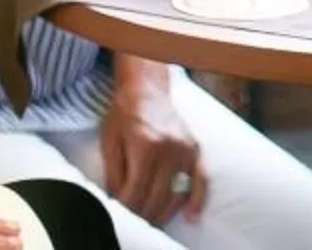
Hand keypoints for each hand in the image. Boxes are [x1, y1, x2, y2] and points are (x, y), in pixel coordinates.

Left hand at [100, 65, 204, 224]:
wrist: (146, 88)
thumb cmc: (124, 114)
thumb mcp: (110, 142)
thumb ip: (113, 174)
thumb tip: (116, 201)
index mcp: (145, 146)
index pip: (135, 192)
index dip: (125, 209)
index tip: (119, 215)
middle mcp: (169, 148)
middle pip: (155, 198)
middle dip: (142, 215)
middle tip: (133, 221)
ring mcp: (185, 149)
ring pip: (176, 195)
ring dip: (163, 213)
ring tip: (152, 222)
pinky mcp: (195, 149)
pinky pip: (200, 180)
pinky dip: (197, 200)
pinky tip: (190, 216)